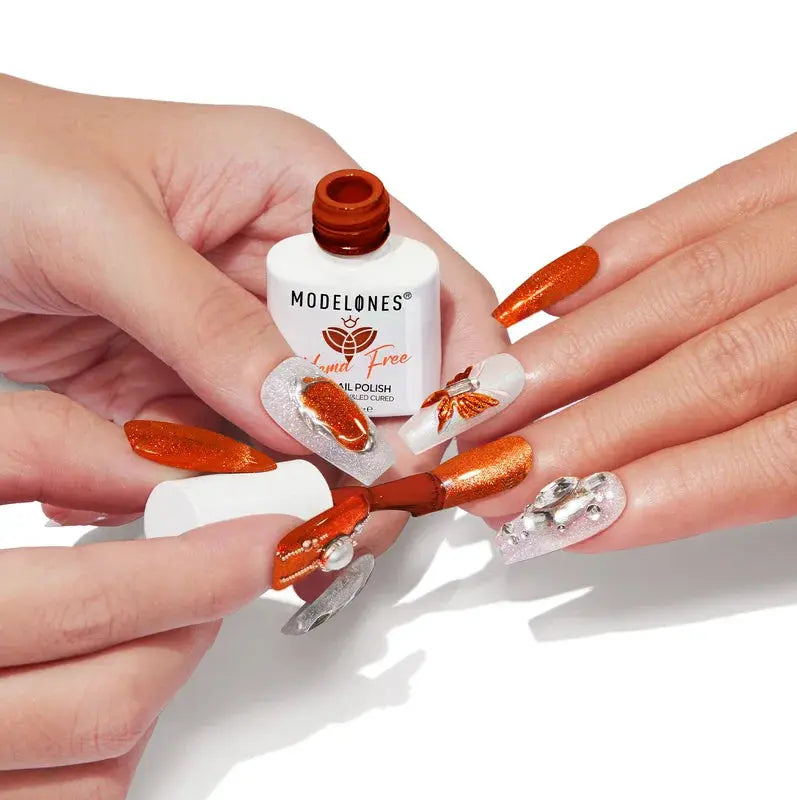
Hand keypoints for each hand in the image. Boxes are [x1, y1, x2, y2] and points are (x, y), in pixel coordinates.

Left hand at [0, 75, 503, 550]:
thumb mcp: (106, 231)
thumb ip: (211, 325)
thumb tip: (307, 410)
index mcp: (294, 188)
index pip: (418, 277)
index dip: (451, 360)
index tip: (436, 439)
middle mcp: (277, 262)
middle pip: (373, 367)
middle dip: (381, 443)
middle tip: (366, 508)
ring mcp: (233, 331)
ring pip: (306, 423)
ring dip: (306, 481)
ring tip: (303, 533)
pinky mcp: (183, 383)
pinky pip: (232, 449)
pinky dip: (234, 489)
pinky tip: (227, 514)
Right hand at [0, 392, 295, 795]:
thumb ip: (45, 446)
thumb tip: (171, 465)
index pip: (81, 606)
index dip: (194, 572)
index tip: (260, 539)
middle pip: (112, 698)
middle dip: (190, 621)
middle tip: (219, 566)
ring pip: (100, 765)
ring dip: (156, 676)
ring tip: (153, 613)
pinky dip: (108, 745)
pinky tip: (93, 677)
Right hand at [463, 131, 796, 556]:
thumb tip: (685, 491)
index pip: (775, 447)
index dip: (658, 489)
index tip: (564, 520)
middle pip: (706, 369)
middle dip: (578, 431)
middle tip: (486, 473)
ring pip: (682, 290)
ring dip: (568, 354)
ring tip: (484, 401)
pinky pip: (695, 204)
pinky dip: (609, 255)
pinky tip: (543, 300)